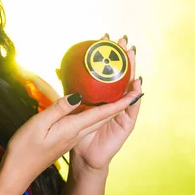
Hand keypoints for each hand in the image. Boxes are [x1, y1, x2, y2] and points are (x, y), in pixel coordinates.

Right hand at [0, 86, 141, 194]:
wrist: (19, 171)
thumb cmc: (25, 149)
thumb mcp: (39, 125)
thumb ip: (59, 109)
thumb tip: (77, 95)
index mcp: (73, 129)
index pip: (102, 113)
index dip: (119, 101)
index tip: (134, 89)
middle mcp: (77, 132)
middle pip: (104, 114)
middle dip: (120, 101)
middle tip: (132, 84)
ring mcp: (72, 136)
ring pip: (96, 117)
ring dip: (110, 105)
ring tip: (118, 90)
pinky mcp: (66, 137)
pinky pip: (86, 120)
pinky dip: (95, 110)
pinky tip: (92, 103)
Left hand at [69, 34, 142, 171]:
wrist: (83, 157)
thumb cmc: (76, 132)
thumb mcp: (66, 107)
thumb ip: (65, 89)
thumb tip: (58, 69)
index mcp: (100, 96)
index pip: (104, 71)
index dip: (106, 55)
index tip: (103, 37)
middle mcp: (112, 101)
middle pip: (119, 75)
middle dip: (122, 58)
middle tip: (122, 40)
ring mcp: (120, 111)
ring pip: (127, 87)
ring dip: (131, 70)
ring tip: (132, 54)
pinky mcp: (125, 124)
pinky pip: (131, 108)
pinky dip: (134, 96)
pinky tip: (136, 84)